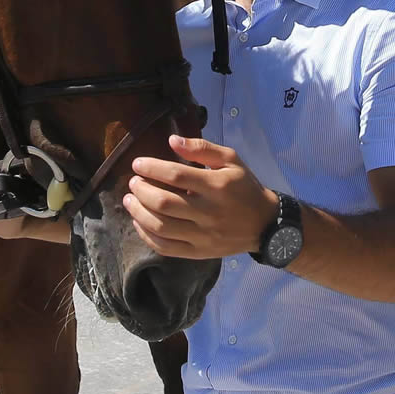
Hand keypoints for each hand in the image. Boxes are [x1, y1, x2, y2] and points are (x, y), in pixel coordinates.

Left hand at [124, 134, 277, 259]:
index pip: (176, 175)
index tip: (137, 164)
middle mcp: (209, 213)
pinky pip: (166, 248)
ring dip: (138, 212)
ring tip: (129, 200)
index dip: (151, 168)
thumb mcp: (231, 160)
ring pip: (161, 227)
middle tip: (132, 182)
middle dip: (141, 191)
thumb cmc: (244, 187)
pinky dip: (146, 235)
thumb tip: (172, 140)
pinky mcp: (199, 253)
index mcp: (216, 186)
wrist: (265, 225)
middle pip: (164, 203)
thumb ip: (202, 148)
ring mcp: (203, 236)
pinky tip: (139, 222)